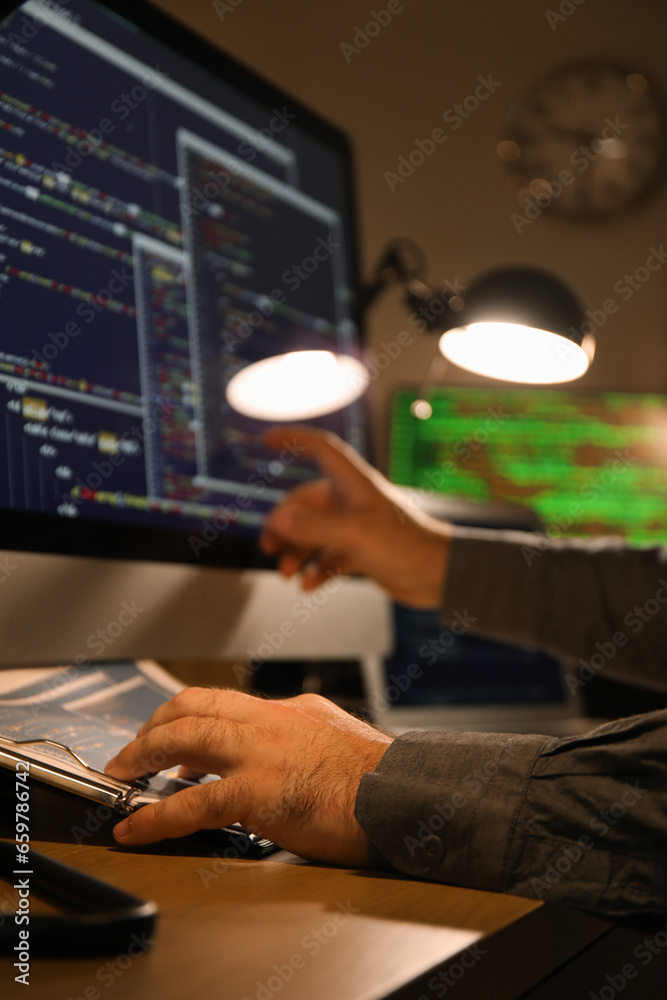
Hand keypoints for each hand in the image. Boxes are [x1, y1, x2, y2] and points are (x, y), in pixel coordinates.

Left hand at [104, 687, 392, 864]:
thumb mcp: (336, 733)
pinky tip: (136, 828)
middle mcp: (268, 722)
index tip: (166, 736)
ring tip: (120, 776)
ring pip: (184, 738)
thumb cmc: (378, 776)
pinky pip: (192, 803)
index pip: (220, 700)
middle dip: (152, 728)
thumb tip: (282, 743)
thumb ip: (301, 732)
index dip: (182, 715)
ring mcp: (260, 753)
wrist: (401, 795)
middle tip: (131, 753)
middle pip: (192, 707)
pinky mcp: (259, 792)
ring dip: (142, 756)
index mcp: (287, 711)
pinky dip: (155, 816)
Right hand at [260, 426, 451, 607]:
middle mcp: (351, 502)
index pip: (320, 448)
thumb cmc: (405, 546)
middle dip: (284, 525)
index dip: (294, 438)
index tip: (266, 438)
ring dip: (297, 552)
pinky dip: (315, 569)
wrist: (440, 576)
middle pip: (304, 503)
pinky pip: (327, 557)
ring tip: (287, 573)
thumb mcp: (353, 535)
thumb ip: (313, 527)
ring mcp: (355, 527)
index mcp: (352, 484)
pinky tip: (308, 585)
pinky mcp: (361, 552)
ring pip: (313, 533)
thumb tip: (278, 521)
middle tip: (269, 548)